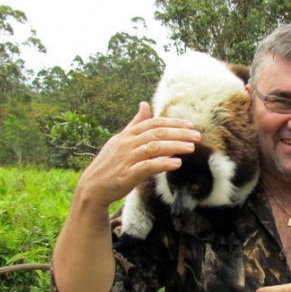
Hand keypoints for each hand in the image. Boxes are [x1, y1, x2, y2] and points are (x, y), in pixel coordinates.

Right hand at [74, 102, 200, 209]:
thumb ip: (135, 123)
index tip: (190, 125)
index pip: (153, 123)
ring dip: (174, 146)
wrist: (92, 187)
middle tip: (197, 136)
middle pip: (156, 133)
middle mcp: (127, 144)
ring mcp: (126, 159)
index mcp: (127, 134)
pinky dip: (163, 163)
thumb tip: (145, 104)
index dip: (173, 123)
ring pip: (153, 148)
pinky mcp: (126, 175)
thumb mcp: (121, 140)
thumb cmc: (110, 163)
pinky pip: (147, 167)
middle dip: (179, 133)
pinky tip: (176, 163)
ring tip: (191, 148)